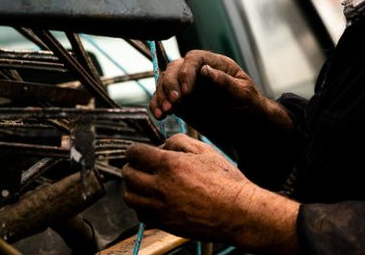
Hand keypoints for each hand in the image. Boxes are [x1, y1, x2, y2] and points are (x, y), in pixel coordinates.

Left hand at [122, 134, 298, 252]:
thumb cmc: (224, 181)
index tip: (139, 151)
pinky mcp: (163, 223)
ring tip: (145, 183)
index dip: (135, 150)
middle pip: (128, 175)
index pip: (135, 153)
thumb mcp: (205, 151)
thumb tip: (162, 145)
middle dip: (132, 166)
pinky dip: (142, 206)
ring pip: (129, 197)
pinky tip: (155, 200)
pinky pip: (140, 214)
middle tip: (142, 166)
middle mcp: (160, 187)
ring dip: (133, 187)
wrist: (236, 211)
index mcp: (169, 165)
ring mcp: (160, 207)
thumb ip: (179, 141)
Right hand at [150, 50, 291, 143]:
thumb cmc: (249, 104)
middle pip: (175, 68)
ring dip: (161, 95)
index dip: (187, 72)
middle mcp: (199, 71)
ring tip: (165, 111)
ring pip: (166, 82)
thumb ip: (225, 82)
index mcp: (217, 64)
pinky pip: (163, 98)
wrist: (247, 122)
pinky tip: (159, 115)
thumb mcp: (243, 94)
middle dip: (171, 84)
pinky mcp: (181, 101)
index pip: (194, 58)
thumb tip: (205, 70)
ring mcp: (188, 85)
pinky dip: (157, 105)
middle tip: (175, 102)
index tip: (186, 91)